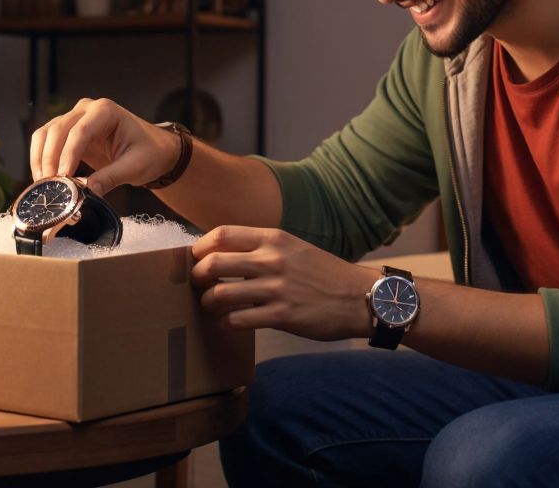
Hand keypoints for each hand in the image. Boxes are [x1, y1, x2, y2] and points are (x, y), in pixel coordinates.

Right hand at [29, 98, 178, 194]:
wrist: (153, 149)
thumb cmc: (149, 153)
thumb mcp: (135, 167)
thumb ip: (111, 178)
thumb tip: (87, 193)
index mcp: (105, 111)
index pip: (80, 132)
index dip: (68, 156)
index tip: (63, 178)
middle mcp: (86, 109)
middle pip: (57, 130)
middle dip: (50, 159)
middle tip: (49, 186)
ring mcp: (75, 118)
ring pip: (46, 134)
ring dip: (40, 159)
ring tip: (44, 184)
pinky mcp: (68, 132)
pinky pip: (46, 142)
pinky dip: (41, 159)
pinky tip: (44, 178)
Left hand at [191, 225, 380, 340]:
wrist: (361, 296)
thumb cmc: (324, 273)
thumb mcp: (294, 248)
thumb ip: (262, 249)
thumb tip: (224, 255)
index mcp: (274, 239)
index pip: (221, 235)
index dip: (200, 249)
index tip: (197, 260)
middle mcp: (272, 260)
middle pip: (212, 263)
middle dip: (197, 277)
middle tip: (198, 286)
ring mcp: (276, 288)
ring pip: (220, 294)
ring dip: (208, 303)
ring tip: (212, 307)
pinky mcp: (282, 315)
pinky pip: (237, 320)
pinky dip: (225, 323)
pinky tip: (228, 323)